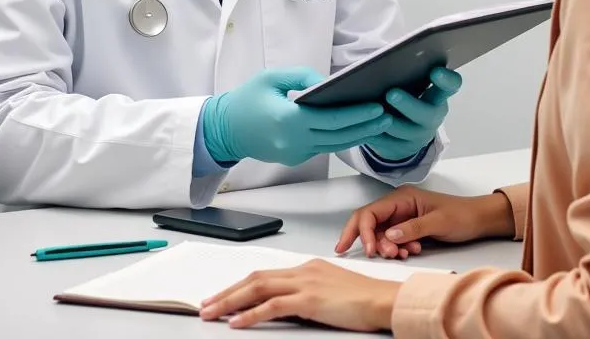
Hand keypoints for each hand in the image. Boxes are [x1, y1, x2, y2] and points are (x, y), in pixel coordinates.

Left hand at [200, 259, 397, 331]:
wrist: (383, 300)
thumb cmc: (363, 300)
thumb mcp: (329, 293)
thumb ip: (306, 296)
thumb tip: (284, 308)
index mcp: (307, 267)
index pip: (266, 274)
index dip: (240, 285)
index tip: (222, 296)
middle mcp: (303, 270)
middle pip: (256, 277)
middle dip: (227, 292)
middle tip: (206, 305)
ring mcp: (306, 283)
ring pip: (258, 288)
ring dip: (230, 301)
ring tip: (212, 313)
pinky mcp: (310, 299)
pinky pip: (273, 305)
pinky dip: (251, 313)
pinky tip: (237, 322)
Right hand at [203, 67, 391, 166]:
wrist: (224, 130)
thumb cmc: (246, 99)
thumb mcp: (272, 78)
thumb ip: (302, 77)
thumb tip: (329, 83)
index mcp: (288, 121)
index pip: (332, 120)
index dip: (357, 114)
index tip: (377, 106)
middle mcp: (294, 142)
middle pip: (339, 136)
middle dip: (365, 126)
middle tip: (388, 115)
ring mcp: (295, 153)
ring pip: (334, 146)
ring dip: (358, 135)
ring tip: (380, 123)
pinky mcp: (295, 158)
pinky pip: (323, 147)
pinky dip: (341, 138)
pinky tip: (357, 128)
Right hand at [336, 185, 514, 259]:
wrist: (478, 220)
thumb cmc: (461, 215)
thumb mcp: (438, 222)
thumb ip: (413, 228)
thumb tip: (388, 236)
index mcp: (402, 198)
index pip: (371, 212)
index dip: (364, 231)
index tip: (370, 250)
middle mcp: (398, 206)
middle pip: (370, 222)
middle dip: (368, 240)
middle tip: (372, 256)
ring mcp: (402, 218)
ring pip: (381, 234)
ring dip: (386, 247)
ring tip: (402, 254)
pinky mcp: (408, 229)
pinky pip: (393, 241)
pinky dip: (397, 249)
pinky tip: (410, 252)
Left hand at [363, 67, 461, 161]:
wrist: (406, 133)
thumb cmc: (408, 96)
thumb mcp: (414, 85)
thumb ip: (410, 73)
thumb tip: (390, 57)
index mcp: (438, 96)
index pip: (452, 86)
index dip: (446, 80)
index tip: (435, 71)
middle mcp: (433, 117)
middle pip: (426, 113)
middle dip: (408, 104)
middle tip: (391, 93)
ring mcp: (418, 136)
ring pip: (403, 131)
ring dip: (387, 121)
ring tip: (371, 110)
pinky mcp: (401, 149)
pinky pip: (386, 143)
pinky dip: (374, 133)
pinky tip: (362, 123)